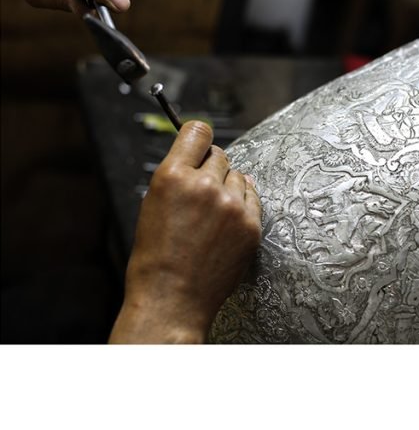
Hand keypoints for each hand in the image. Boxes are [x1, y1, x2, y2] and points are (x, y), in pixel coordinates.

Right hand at [110, 122, 262, 343]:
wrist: (173, 297)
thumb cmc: (156, 257)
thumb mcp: (153, 205)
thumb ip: (177, 178)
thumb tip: (198, 160)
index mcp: (173, 176)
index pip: (198, 132)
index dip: (200, 137)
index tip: (201, 143)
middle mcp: (205, 185)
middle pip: (220, 156)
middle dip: (212, 169)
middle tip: (202, 193)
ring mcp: (232, 206)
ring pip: (239, 177)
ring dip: (229, 188)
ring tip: (212, 215)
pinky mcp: (251, 225)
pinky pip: (253, 200)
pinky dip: (243, 205)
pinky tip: (228, 221)